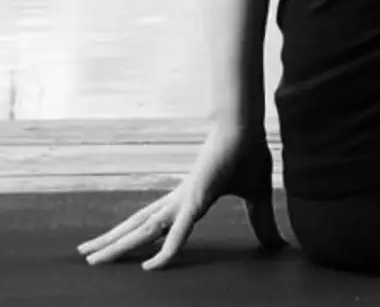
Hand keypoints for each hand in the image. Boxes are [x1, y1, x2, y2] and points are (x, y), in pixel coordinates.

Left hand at [77, 124, 283, 269]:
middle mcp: (178, 200)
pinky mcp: (196, 199)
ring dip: (116, 244)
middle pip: (139, 226)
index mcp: (189, 199)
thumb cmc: (251, 154)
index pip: (159, 223)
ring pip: (143, 229)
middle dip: (113, 242)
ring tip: (88, 257)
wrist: (248, 126)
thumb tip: (277, 245)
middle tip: (88, 256)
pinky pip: (178, 231)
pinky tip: (151, 267)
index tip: (133, 255)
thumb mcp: (258, 196)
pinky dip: (166, 250)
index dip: (145, 238)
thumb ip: (262, 222)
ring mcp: (183, 200)